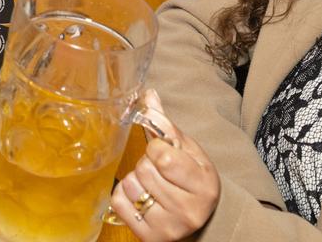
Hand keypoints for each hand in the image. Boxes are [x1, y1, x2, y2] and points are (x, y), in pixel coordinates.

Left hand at [110, 90, 220, 240]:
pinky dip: (123, 194)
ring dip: (135, 178)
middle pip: (143, 168)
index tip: (163, 152)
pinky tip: (140, 196)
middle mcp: (188, 210)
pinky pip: (118, 201)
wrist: (202, 220)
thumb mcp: (188, 151)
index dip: (157, 148)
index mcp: (203, 184)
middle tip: (159, 170)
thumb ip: (166, 125)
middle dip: (146, 162)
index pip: (162, 155)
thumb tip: (147, 95)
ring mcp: (168, 227)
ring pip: (130, 183)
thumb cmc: (193, 178)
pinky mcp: (148, 237)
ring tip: (151, 183)